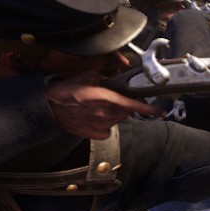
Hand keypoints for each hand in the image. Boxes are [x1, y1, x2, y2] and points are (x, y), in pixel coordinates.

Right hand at [46, 71, 162, 138]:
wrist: (50, 106)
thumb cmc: (67, 91)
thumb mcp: (88, 76)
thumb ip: (107, 78)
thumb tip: (117, 79)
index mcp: (103, 97)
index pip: (131, 105)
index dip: (148, 109)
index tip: (160, 112)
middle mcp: (103, 113)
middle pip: (126, 112)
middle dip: (125, 105)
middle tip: (113, 99)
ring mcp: (100, 125)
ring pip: (119, 120)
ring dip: (116, 113)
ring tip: (101, 107)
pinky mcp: (95, 134)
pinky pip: (110, 129)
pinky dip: (108, 123)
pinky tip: (97, 117)